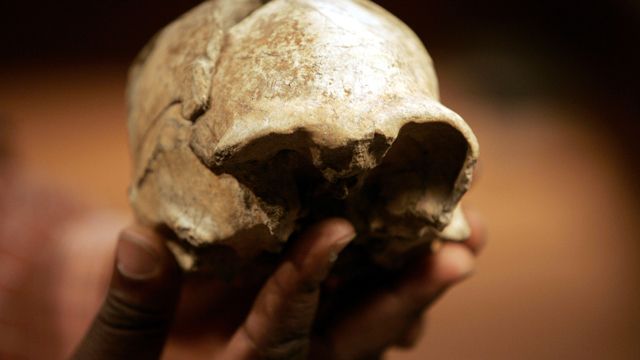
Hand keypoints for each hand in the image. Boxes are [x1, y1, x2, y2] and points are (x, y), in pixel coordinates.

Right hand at [72, 213, 484, 358]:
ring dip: (417, 285)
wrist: (128, 355)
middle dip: (402, 300)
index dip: (304, 285)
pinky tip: (431, 235)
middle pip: (351, 342)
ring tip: (467, 238)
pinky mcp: (309, 320)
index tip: (335, 231)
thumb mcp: (110, 353)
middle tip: (456, 257)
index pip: (278, 340)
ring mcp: (301, 343)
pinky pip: (359, 308)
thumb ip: (131, 308)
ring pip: (368, 324)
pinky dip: (393, 275)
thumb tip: (141, 237)